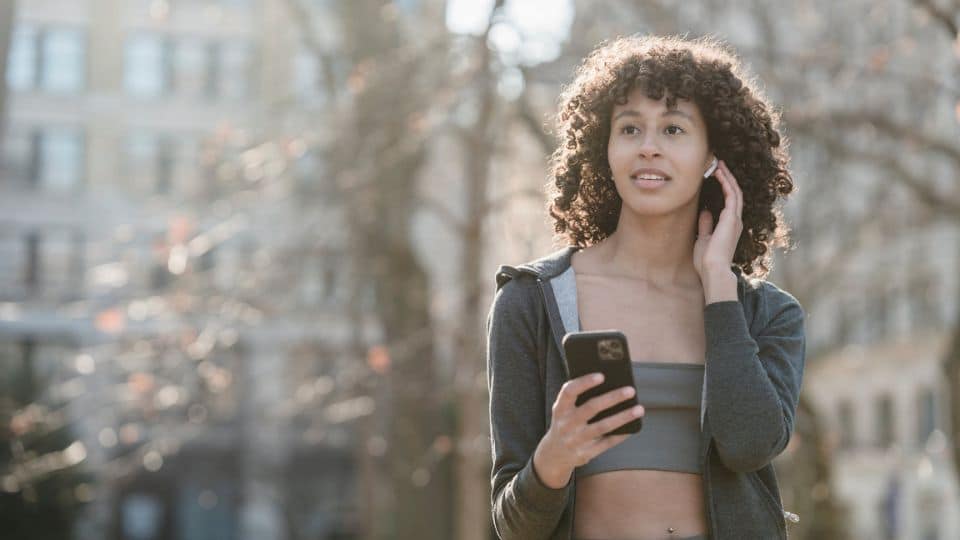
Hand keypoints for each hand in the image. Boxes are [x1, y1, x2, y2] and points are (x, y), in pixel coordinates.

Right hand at [533, 373, 644, 488]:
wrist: (555, 454)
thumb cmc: (566, 422)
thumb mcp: (565, 410)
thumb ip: (580, 398)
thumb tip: (611, 384)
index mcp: (560, 409)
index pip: (569, 392)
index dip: (584, 382)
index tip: (602, 376)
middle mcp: (566, 424)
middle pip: (591, 408)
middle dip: (612, 398)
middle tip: (630, 390)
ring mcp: (575, 440)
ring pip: (603, 426)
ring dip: (623, 417)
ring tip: (639, 409)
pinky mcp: (585, 453)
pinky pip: (607, 442)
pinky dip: (621, 434)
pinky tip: (633, 426)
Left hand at [694, 159, 742, 280]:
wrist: (713, 269)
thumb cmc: (706, 260)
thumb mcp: (703, 238)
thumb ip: (706, 225)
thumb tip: (705, 211)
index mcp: (729, 227)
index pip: (729, 203)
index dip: (724, 188)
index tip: (716, 177)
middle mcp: (735, 221)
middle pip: (734, 194)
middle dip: (727, 179)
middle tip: (719, 165)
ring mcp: (735, 219)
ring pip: (735, 192)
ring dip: (728, 177)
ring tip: (719, 165)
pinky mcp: (731, 218)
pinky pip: (732, 195)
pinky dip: (726, 183)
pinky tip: (719, 174)